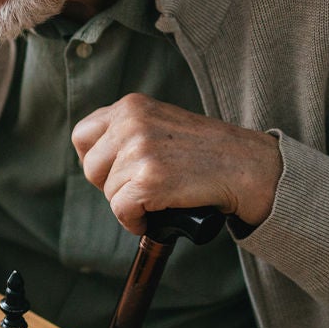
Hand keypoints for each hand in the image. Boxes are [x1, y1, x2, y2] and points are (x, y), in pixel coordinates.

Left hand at [70, 94, 282, 234]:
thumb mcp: (161, 123)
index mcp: (130, 106)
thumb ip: (128, 131)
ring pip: (108, 193)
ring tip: (158, 197)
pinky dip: (135, 221)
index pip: (82, 136)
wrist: (246, 166)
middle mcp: (131, 123)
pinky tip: (155, 215)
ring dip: (129, 203)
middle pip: (90, 168)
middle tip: (140, 188)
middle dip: (109, 185)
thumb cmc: (205, 152)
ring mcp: (140, 150)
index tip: (113, 171)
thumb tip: (91, 162)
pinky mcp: (149, 179)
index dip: (94, 160)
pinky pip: (121, 211)